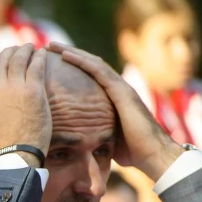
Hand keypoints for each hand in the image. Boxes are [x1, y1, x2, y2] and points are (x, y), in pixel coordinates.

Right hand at [0, 44, 50, 163]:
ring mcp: (15, 88)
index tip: (1, 59)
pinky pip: (36, 66)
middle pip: (2, 60)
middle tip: (18, 49)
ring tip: (32, 47)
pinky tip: (43, 54)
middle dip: (10, 51)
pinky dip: (39, 57)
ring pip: (19, 59)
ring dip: (25, 50)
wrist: (15, 156)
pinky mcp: (33, 91)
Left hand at [50, 44, 183, 180]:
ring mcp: (121, 87)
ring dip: (71, 52)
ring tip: (52, 46)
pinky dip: (81, 61)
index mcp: (113, 97)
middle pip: (90, 64)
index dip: (73, 66)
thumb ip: (94, 132)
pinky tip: (66, 55)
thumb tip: (75, 141)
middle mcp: (117, 88)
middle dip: (69, 54)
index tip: (52, 62)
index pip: (90, 75)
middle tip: (48, 47)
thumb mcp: (106, 138)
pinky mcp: (122, 91)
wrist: (153, 155)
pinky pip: (99, 70)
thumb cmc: (132, 151)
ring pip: (93, 62)